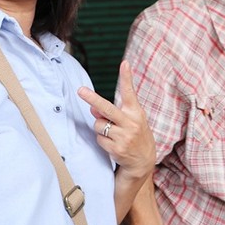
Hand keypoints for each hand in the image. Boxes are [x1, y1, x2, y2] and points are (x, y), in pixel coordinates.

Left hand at [77, 61, 155, 179]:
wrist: (144, 161)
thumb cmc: (135, 135)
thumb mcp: (130, 121)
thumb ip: (112, 112)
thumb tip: (92, 108)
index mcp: (136, 112)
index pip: (130, 92)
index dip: (127, 77)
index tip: (124, 63)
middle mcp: (131, 123)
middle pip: (107, 108)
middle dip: (92, 99)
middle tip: (80, 90)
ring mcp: (124, 137)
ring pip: (99, 125)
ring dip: (101, 129)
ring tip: (113, 134)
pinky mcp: (117, 148)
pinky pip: (99, 139)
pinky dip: (102, 140)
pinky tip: (113, 144)